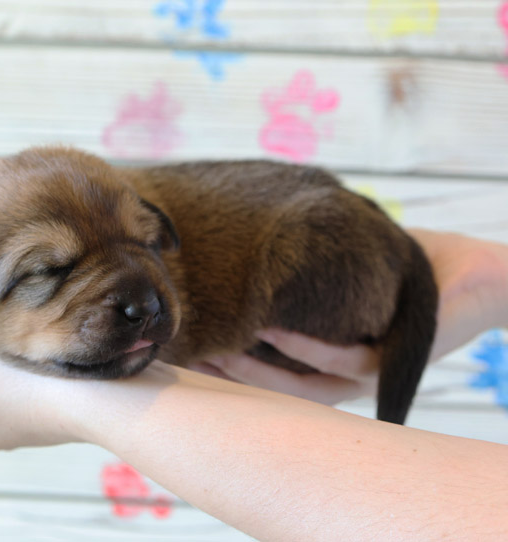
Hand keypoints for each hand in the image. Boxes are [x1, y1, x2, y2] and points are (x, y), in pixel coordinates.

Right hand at [189, 230, 507, 404]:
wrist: (468, 271)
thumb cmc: (393, 268)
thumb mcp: (331, 266)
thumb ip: (291, 265)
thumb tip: (233, 241)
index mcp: (321, 362)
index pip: (261, 377)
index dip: (220, 372)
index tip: (181, 354)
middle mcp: (339, 375)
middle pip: (274, 391)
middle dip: (228, 379)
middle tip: (188, 357)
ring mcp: (366, 372)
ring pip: (303, 386)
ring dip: (257, 371)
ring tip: (220, 348)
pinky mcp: (393, 359)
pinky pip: (343, 359)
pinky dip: (305, 347)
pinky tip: (273, 328)